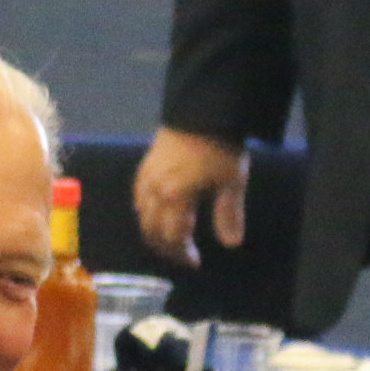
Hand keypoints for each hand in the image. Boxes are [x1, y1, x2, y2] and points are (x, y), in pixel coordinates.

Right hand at [134, 127, 247, 267]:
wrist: (202, 108)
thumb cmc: (220, 146)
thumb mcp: (232, 181)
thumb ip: (229, 214)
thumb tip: (231, 244)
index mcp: (175, 197)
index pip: (172, 236)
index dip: (182, 253)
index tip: (195, 261)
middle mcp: (154, 190)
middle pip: (151, 230)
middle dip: (166, 248)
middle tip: (183, 256)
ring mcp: (146, 177)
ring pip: (141, 215)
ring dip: (154, 232)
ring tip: (171, 240)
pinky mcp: (144, 165)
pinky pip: (138, 197)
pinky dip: (145, 213)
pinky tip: (156, 214)